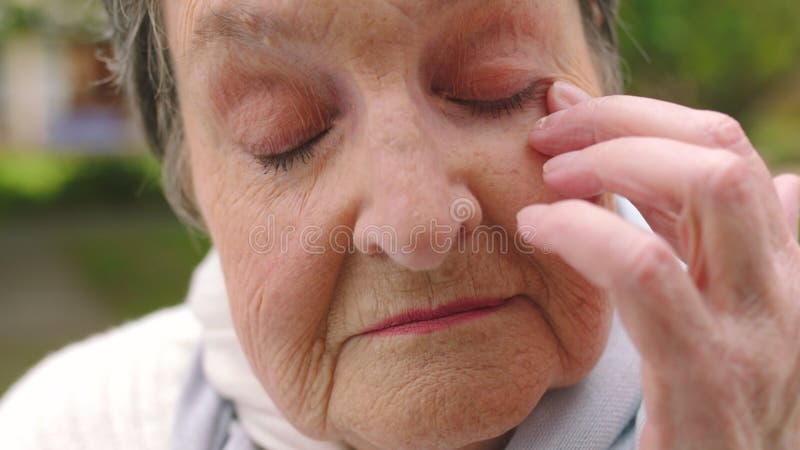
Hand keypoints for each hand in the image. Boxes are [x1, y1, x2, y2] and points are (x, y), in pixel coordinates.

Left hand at [517, 81, 799, 449]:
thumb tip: (788, 180)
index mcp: (777, 270)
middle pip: (721, 150)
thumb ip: (724, 250)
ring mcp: (756, 333)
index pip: (725, 152)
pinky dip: (585, 230)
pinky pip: (648, 270)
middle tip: (549, 137)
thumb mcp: (724, 318)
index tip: (568, 114)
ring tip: (547, 180)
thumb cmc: (711, 418)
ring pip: (710, 187)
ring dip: (612, 159)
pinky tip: (538, 228)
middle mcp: (782, 290)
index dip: (640, 117)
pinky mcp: (709, 379)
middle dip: (624, 121)